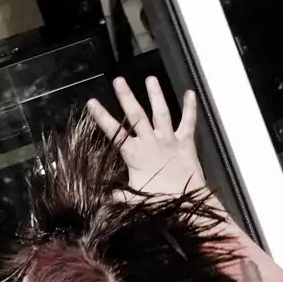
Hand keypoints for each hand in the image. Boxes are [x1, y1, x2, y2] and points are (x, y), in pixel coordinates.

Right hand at [87, 76, 205, 200]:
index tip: (92, 102)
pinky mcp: (185, 142)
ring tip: (150, 78)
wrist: (188, 202)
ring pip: (160, 112)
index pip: (113, 132)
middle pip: (136, 115)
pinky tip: (190, 93)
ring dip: (155, 95)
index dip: (101, 116)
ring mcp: (168, 139)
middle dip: (126, 97)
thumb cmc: (159, 200)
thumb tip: (100, 197)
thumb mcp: (133, 197)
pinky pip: (188, 122)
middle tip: (119, 81)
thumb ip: (117, 194)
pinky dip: (190, 108)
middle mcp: (150, 141)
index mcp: (134, 154)